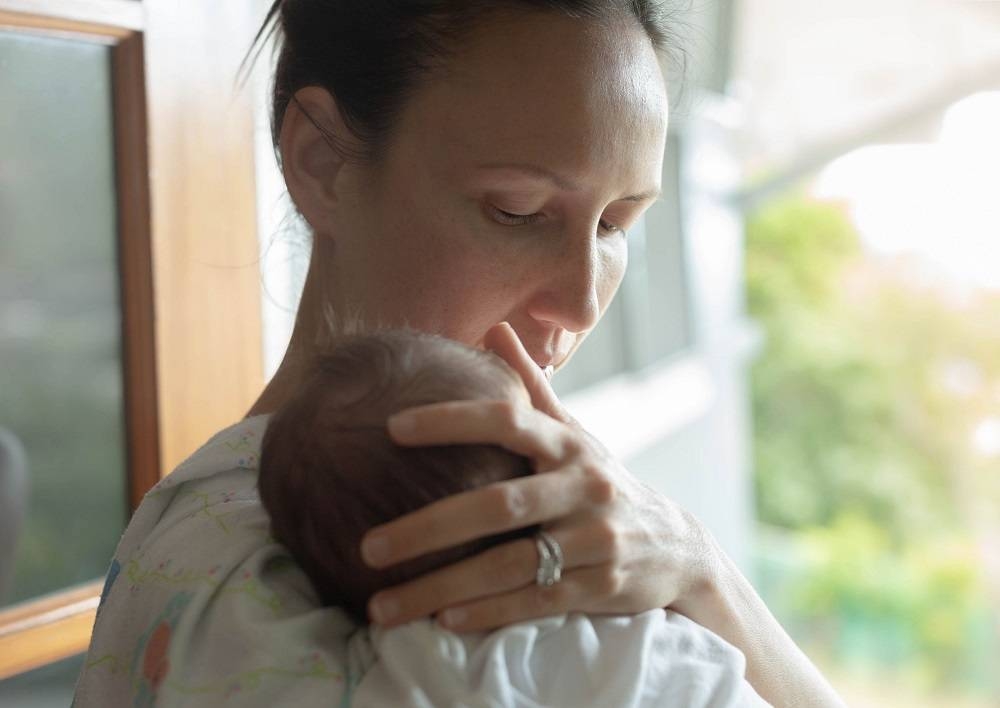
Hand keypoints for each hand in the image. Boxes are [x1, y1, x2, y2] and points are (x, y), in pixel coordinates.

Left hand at [359, 322, 720, 630]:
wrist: (676, 547)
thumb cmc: (601, 483)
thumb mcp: (575, 434)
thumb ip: (533, 388)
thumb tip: (495, 328)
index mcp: (569, 445)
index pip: (508, 420)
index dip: (452, 420)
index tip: (392, 428)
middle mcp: (584, 487)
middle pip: (499, 505)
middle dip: (428, 528)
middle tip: (367, 547)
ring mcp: (596, 539)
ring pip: (511, 565)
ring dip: (443, 587)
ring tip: (380, 605)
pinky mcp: (602, 587)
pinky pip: (537, 601)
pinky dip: (489, 612)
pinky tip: (442, 622)